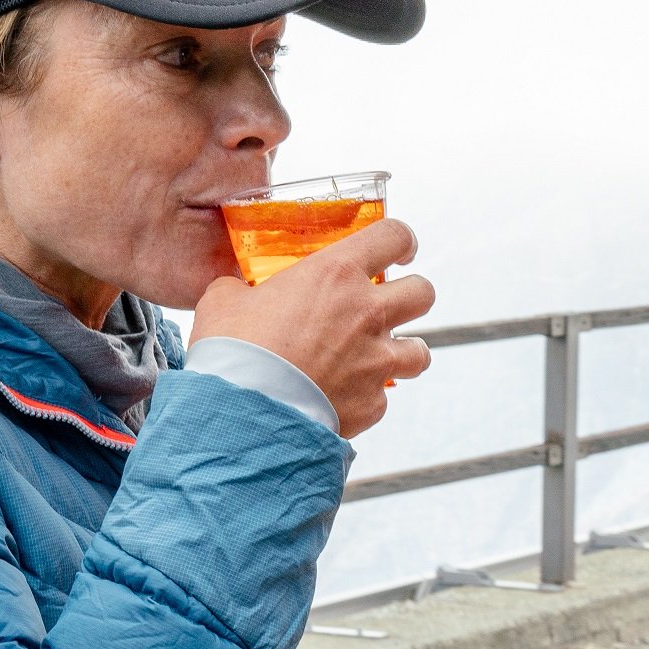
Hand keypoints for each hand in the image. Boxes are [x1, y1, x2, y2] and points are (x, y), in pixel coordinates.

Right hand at [192, 219, 434, 437]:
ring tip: (378, 355)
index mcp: (336, 274)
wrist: (244, 412)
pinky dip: (367, 395)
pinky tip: (342, 396)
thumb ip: (242, 287)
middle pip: (423, 293)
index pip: (394, 236)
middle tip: (388, 303)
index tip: (398, 250)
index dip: (401, 240)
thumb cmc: (234, 350)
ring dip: (403, 350)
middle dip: (410, 295)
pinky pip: (383, 396)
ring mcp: (377, 361)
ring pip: (420, 350)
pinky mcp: (373, 403)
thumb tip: (238, 291)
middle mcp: (368, 313)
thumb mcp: (224, 299)